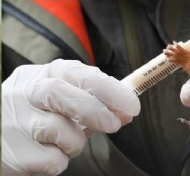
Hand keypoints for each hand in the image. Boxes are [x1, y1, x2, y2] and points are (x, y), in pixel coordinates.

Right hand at [1, 60, 139, 175]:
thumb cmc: (32, 118)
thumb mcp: (55, 100)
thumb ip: (88, 101)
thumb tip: (125, 111)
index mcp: (37, 75)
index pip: (77, 73)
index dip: (109, 88)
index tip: (132, 105)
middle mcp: (22, 94)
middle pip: (63, 94)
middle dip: (96, 110)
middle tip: (115, 124)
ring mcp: (13, 123)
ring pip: (60, 130)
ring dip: (76, 142)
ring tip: (67, 143)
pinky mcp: (11, 153)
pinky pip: (51, 159)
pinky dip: (59, 160)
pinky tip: (47, 155)